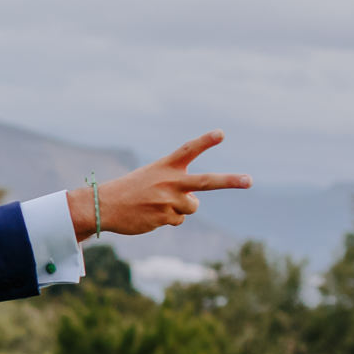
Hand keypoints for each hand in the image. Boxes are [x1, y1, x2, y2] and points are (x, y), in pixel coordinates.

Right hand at [70, 132, 250, 238]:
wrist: (104, 206)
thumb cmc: (130, 190)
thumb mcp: (152, 177)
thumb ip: (177, 185)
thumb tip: (195, 204)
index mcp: (165, 166)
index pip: (188, 150)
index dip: (205, 141)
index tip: (221, 134)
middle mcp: (169, 182)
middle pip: (206, 181)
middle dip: (230, 181)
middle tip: (249, 181)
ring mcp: (168, 201)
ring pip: (192, 206)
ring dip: (182, 207)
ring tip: (159, 204)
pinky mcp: (164, 217)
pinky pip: (179, 220)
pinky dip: (169, 218)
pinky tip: (151, 214)